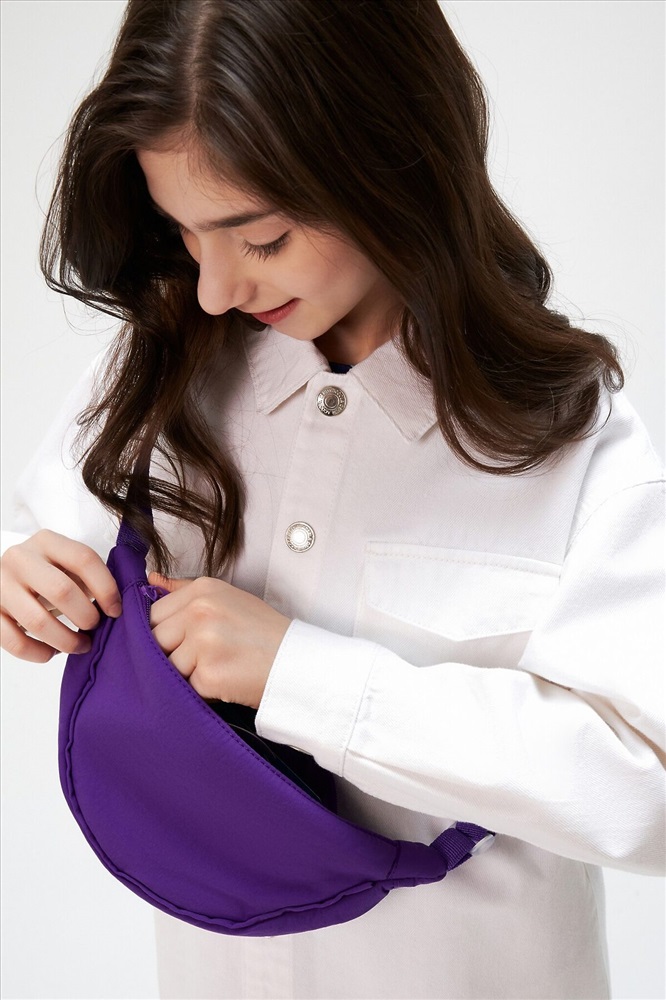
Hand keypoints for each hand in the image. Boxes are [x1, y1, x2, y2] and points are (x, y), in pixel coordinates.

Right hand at [0, 530, 121, 661]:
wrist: (6, 577)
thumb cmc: (49, 574)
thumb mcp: (68, 565)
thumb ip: (94, 575)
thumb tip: (130, 598)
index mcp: (47, 541)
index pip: (84, 559)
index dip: (106, 588)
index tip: (116, 611)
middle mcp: (20, 558)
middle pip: (62, 591)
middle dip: (86, 616)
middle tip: (95, 628)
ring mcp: (0, 584)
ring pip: (37, 621)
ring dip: (66, 640)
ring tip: (80, 645)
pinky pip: (14, 641)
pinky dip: (38, 653)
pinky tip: (52, 653)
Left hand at [147, 572, 290, 709]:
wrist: (297, 662)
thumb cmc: (263, 632)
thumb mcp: (227, 598)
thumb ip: (184, 591)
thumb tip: (151, 579)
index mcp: (202, 589)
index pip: (153, 614)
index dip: (163, 632)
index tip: (181, 640)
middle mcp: (200, 611)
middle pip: (155, 640)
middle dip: (171, 653)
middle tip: (204, 657)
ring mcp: (204, 642)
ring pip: (168, 666)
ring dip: (187, 674)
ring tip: (219, 667)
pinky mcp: (208, 675)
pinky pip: (187, 687)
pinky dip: (203, 690)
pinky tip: (226, 680)